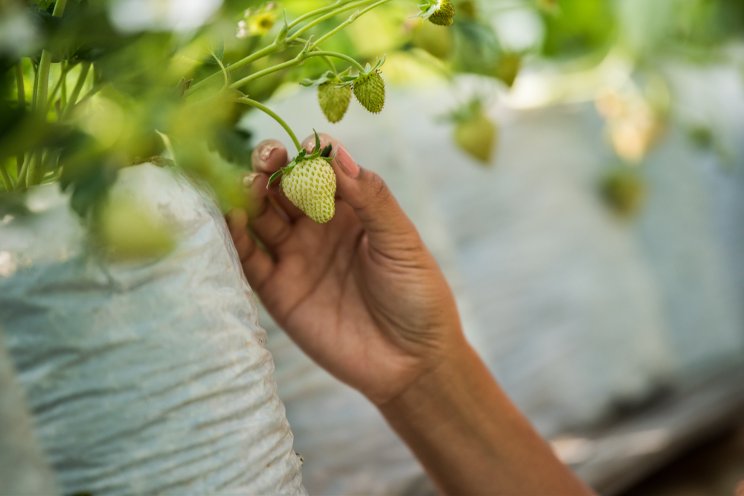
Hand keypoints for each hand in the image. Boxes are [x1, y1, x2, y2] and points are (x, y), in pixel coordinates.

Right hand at [227, 134, 464, 405]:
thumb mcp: (401, 242)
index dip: (310, 155)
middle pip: (283, 186)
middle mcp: (317, 228)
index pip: (321, 170)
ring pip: (261, 215)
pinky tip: (235, 217)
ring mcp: (295, 257)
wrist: (411, 363)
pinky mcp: (278, 290)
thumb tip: (337, 152)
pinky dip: (236, 236)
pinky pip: (249, 258)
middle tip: (268, 158)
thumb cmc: (417, 296)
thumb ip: (370, 198)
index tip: (307, 147)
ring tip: (250, 183)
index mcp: (351, 209)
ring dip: (251, 194)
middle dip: (272, 166)